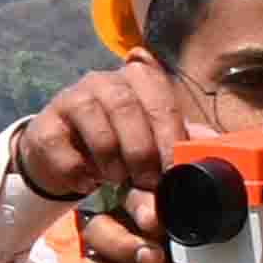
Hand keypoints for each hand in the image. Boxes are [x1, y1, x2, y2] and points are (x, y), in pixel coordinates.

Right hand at [5, 60, 190, 215]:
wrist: (66, 157)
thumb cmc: (119, 146)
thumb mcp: (152, 144)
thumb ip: (180, 145)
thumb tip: (218, 151)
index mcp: (139, 80)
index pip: (159, 98)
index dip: (168, 136)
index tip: (174, 171)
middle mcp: (104, 81)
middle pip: (126, 105)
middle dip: (140, 150)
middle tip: (146, 182)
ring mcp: (71, 98)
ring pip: (92, 118)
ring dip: (109, 157)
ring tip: (116, 179)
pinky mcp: (44, 124)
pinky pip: (59, 143)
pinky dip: (77, 170)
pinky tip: (86, 183)